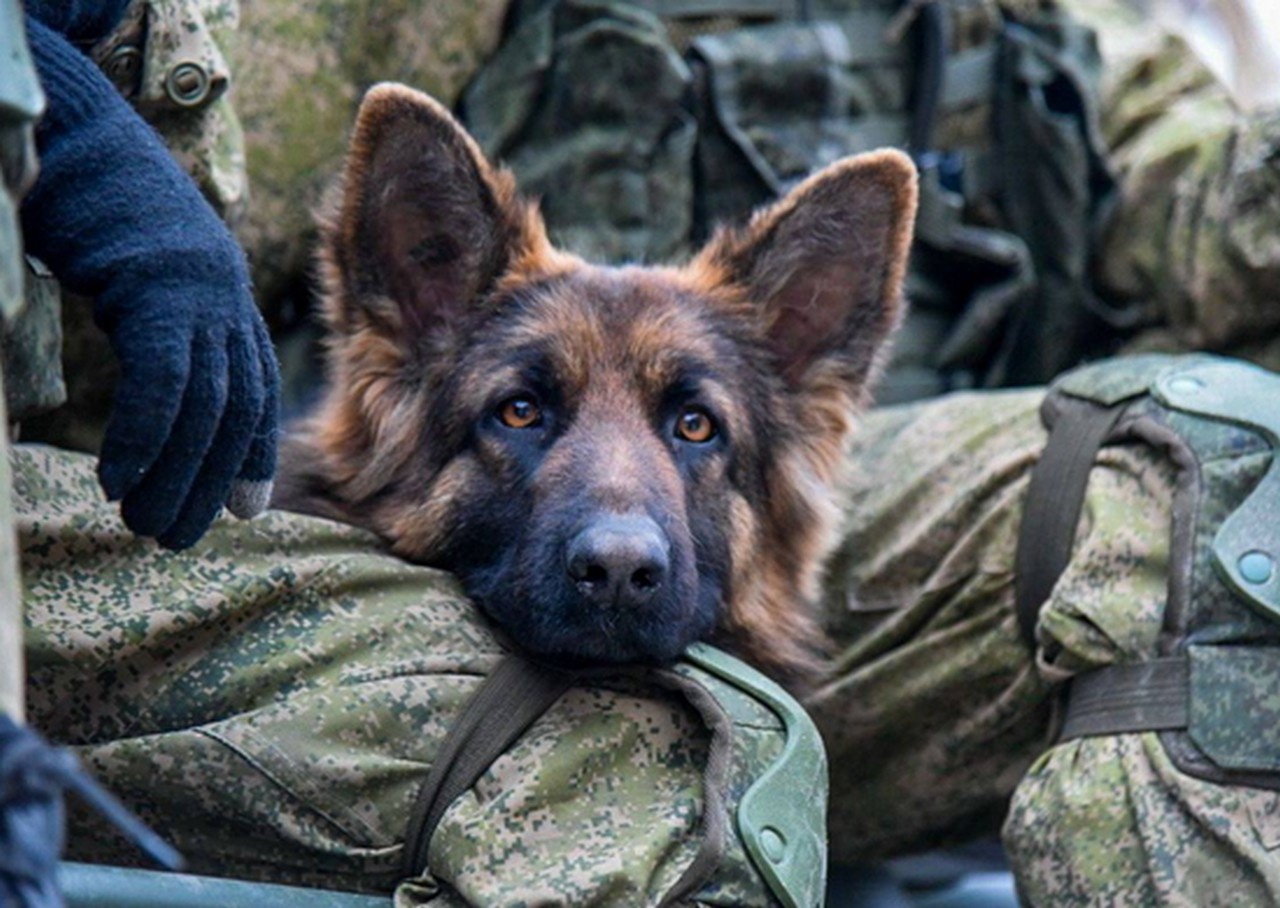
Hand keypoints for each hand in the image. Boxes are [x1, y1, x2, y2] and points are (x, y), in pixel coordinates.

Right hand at [22, 15, 278, 548]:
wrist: (77, 133)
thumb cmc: (100, 211)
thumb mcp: (149, 277)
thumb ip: (168, 331)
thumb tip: (161, 392)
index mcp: (228, 299)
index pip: (253, 391)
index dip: (251, 454)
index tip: (244, 509)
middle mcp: (227, 298)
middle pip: (234, 410)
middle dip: (209, 481)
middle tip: (173, 537)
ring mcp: (198, 292)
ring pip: (204, 405)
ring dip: (176, 475)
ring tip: (145, 524)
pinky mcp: (158, 287)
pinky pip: (162, 380)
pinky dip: (145, 437)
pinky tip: (120, 480)